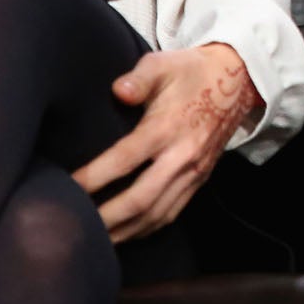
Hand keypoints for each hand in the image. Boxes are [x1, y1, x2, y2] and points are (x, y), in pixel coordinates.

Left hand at [72, 43, 262, 242]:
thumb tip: (118, 91)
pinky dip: (146, 228)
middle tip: (77, 227)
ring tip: (96, 240)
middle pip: (140, 199)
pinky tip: (126, 233)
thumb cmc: (190, 71)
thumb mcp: (163, 63)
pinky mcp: (200, 180)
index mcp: (167, 127)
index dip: (93, 177)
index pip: (124, 159)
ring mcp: (193, 172)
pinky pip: (172, 212)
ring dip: (125, 231)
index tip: (68, 188)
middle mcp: (181, 156)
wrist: (236, 81)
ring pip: (157, 214)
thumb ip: (139, 78)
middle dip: (106, 217)